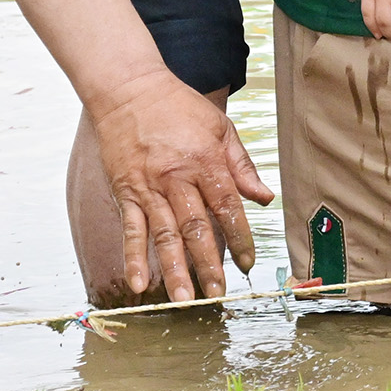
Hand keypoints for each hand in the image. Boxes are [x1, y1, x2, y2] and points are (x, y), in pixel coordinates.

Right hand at [85, 68, 272, 303]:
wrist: (130, 91)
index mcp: (206, 162)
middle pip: (196, 228)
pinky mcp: (125, 192)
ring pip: (164, 235)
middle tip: (218, 293)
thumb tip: (265, 198)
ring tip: (185, 299)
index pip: (228, 207)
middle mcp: (177, 178)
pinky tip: (140, 283)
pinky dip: (134, 257)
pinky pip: (131, 230)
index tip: (249, 263)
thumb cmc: (180, 108)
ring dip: (174, 269)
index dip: (240, 237)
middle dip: (209, 263)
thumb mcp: (221, 128)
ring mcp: (148, 187)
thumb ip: (242, 165)